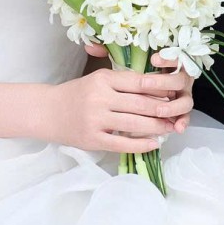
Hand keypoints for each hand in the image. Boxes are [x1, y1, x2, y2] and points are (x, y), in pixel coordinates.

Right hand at [49, 52, 192, 152]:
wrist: (47, 111)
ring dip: (156, 127)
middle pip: (140, 104)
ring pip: (134, 124)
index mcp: (103, 79)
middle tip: (176, 114)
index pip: (139, 83)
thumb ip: (122, 83)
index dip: (159, 89)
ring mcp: (95, 120)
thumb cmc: (76, 94)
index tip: (173, 94)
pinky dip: (141, 145)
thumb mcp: (97, 80)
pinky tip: (153, 144)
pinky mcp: (93, 139)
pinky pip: (123, 144)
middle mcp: (100, 98)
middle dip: (162, 110)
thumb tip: (156, 91)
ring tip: (169, 128)